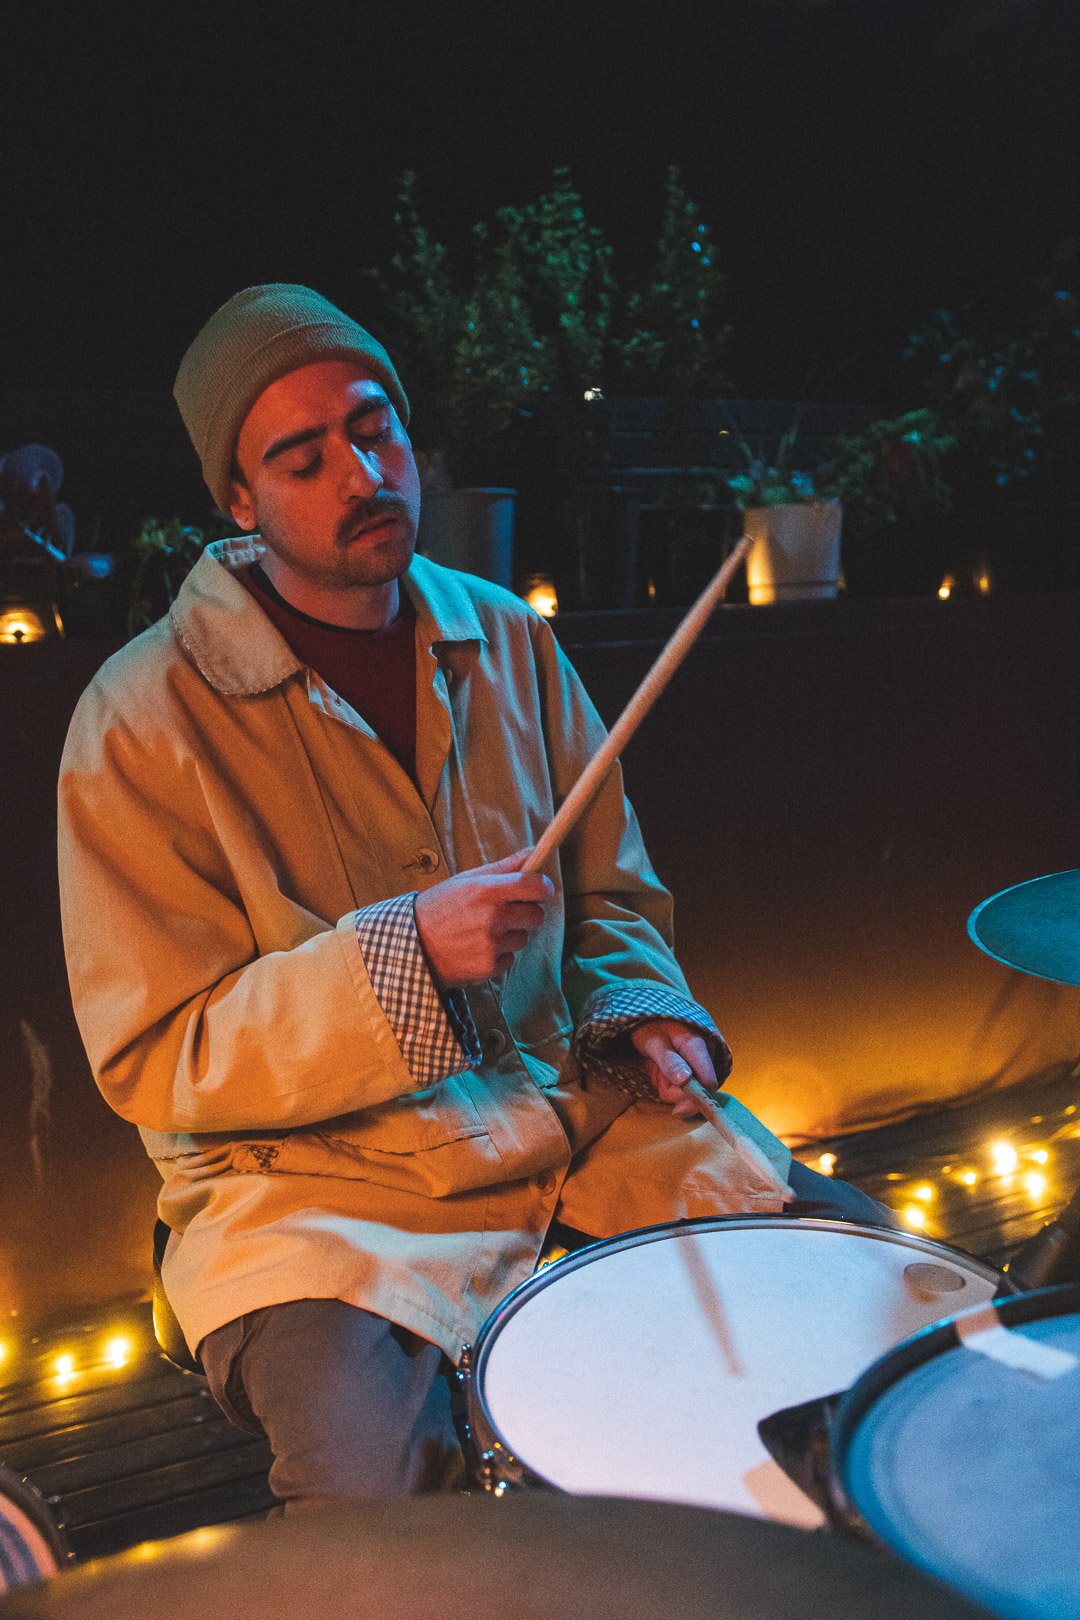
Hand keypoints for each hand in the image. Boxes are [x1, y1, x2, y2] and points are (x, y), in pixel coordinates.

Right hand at [414, 849, 554, 989]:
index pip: (535, 886)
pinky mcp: (488, 967)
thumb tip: (532, 851)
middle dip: (526, 912)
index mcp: (486, 891)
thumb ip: (503, 867)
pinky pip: (509, 959)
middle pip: (537, 915)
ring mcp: (491, 945)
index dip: (542, 887)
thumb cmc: (439, 907)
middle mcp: (492, 918)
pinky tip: (477, 948)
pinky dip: (498, 955)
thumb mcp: (466, 880)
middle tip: (506, 912)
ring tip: (484, 931)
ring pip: (523, 938)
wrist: (412, 945)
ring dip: (510, 935)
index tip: (539, 889)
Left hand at [629, 1017, 721, 1118]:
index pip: (708, 1083)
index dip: (695, 1100)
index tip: (676, 1111)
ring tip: (656, 1064)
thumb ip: (669, 1061)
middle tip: (655, 1069)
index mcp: (697, 1046)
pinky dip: (668, 1081)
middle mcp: (705, 1055)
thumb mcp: (653, 1041)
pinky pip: (682, 1085)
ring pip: (686, 1090)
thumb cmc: (650, 1024)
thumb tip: (685, 1080)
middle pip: (696, 1091)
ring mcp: (701, 1062)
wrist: (652, 1014)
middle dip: (672, 1088)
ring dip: (667, 1083)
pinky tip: (660, 1067)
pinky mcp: (695, 1068)